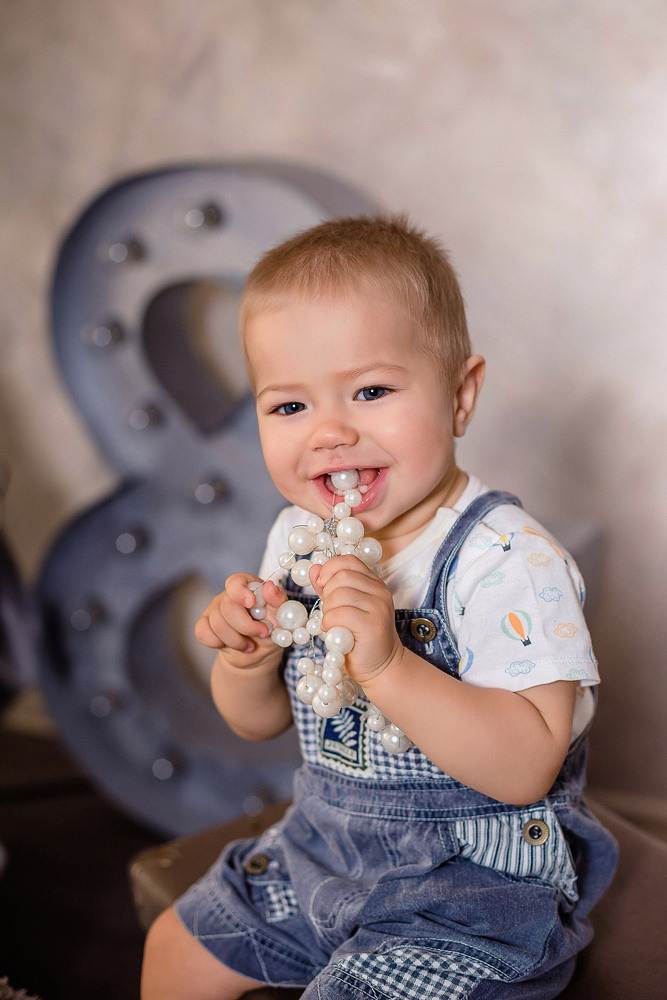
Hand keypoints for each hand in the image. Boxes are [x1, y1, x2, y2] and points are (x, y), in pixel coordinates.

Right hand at [194, 574, 285, 656]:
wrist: (258, 654)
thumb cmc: (271, 630)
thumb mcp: (281, 617)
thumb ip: (277, 602)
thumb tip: (269, 587)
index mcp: (247, 587)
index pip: (235, 582)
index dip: (241, 592)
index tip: (251, 603)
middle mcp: (228, 596)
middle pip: (228, 608)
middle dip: (247, 626)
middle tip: (262, 633)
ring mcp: (214, 610)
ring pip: (217, 624)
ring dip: (237, 641)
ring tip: (250, 645)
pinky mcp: (203, 625)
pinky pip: (203, 633)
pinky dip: (219, 643)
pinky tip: (231, 646)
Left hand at [310, 556, 401, 684]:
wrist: (381, 666)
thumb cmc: (359, 637)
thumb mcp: (343, 607)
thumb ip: (329, 588)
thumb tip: (314, 569)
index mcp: (373, 582)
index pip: (348, 561)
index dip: (329, 569)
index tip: (322, 586)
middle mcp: (379, 591)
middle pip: (341, 576)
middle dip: (327, 594)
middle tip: (330, 612)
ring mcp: (379, 607)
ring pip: (339, 595)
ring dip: (328, 610)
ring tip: (334, 624)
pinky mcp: (373, 624)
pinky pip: (340, 614)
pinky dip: (329, 622)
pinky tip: (333, 631)